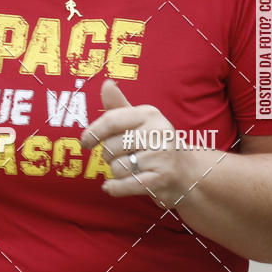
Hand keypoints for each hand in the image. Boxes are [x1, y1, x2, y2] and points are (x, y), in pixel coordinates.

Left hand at [80, 79, 190, 207]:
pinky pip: (126, 184)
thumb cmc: (154, 144)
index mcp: (149, 114)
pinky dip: (115, 188)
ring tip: (132, 169)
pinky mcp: (161, 179)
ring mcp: (161, 156)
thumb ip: (118, 106)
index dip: (93, 132)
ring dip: (117, 173)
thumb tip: (106, 84)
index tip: (85, 142)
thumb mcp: (138, 122)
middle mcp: (158, 132)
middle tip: (124, 157)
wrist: (186, 171)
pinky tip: (112, 187)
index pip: (111, 120)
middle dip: (110, 156)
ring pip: (117, 168)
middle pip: (111, 147)